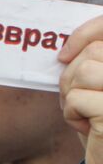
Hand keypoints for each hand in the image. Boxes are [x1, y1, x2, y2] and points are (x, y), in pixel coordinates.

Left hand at [58, 16, 102, 163]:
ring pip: (83, 72)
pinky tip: (88, 129)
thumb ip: (94, 61)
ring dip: (71, 95)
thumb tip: (66, 49)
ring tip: (85, 114)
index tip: (64, 55)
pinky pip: (77, 98)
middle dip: (72, 75)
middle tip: (77, 99)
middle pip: (93, 52)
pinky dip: (72, 114)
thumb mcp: (99, 88)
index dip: (85, 34)